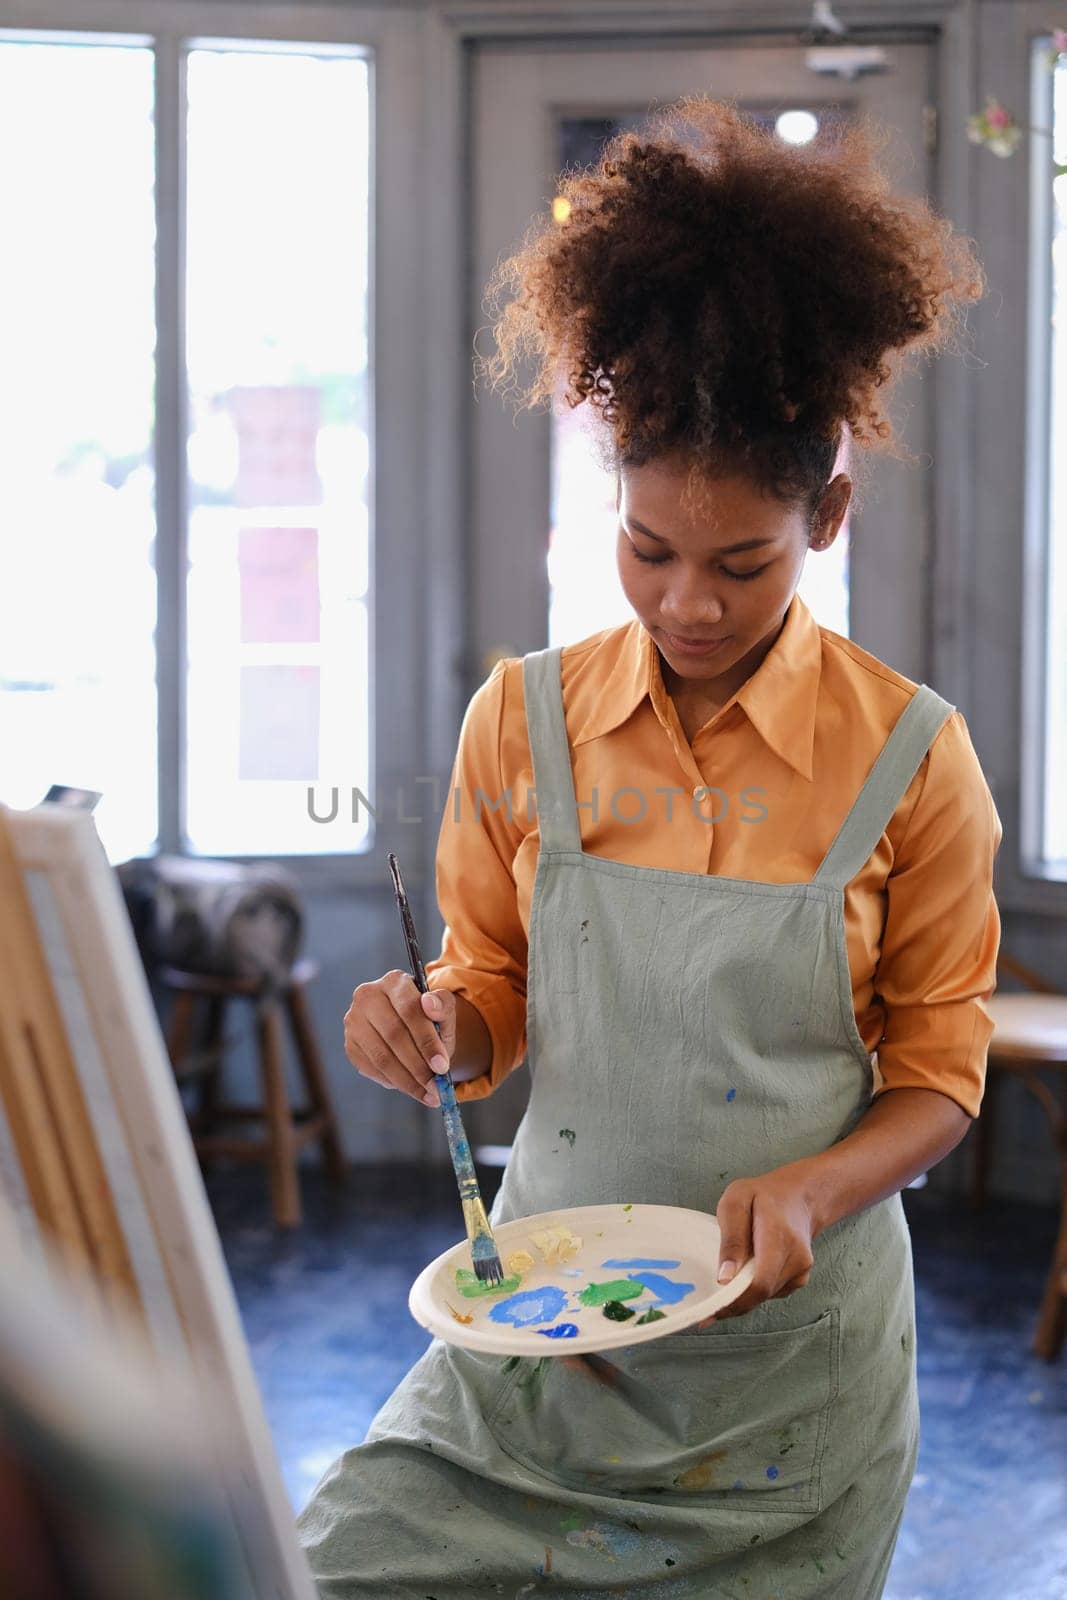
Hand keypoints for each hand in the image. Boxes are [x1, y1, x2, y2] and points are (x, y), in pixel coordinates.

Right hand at [343, 972, 455, 1106]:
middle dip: (418, 1066)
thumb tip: (430, 1004)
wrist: (410, 1029)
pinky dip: (393, 1082)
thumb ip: (443, 1006)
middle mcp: (368, 996)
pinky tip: (411, 1087)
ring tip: (428, 1094)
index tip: (442, 1065)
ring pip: (381, 1057)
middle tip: (436, 1087)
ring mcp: (354, 1020)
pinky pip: (371, 1068)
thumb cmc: (429, 1019)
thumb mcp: (444, 1011)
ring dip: (407, 1081)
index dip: (427, 1040)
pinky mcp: (349, 1043)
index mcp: (394, 981)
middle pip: (393, 1035)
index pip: (409, 1009)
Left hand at [698, 1163, 815, 1325]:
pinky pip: (771, 1293)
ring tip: (724, 1281)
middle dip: (733, 1303)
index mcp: (779, 1236)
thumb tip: (724, 1277)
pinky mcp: (799, 1279)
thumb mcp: (736, 1201)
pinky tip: (745, 1273)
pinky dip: (754, 1290)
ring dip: (742, 1297)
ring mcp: (801, 1271)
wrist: (799, 1198)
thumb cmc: (762, 1196)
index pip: (760, 1282)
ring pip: (765, 1296)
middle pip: (761, 1294)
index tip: (710, 1311)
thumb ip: (731, 1238)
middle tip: (707, 1307)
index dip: (735, 1301)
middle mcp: (797, 1258)